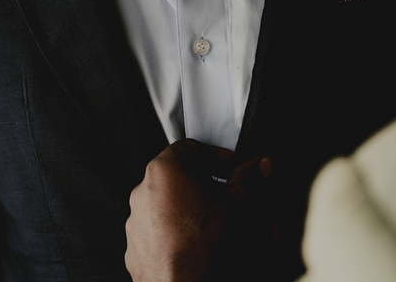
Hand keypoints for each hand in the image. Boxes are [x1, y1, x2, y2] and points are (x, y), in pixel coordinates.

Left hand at [125, 140, 274, 281]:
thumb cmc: (205, 245)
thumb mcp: (237, 203)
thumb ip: (248, 178)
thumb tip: (260, 166)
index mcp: (166, 171)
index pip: (191, 147)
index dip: (215, 155)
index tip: (231, 167)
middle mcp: (144, 192)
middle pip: (180, 177)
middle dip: (207, 185)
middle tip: (228, 197)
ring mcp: (137, 221)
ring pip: (169, 206)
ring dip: (192, 209)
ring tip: (217, 225)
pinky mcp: (136, 247)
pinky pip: (159, 231)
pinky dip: (177, 233)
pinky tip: (198, 245)